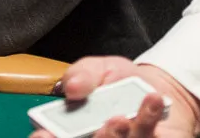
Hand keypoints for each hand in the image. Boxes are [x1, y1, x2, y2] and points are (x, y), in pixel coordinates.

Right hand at [30, 59, 199, 137]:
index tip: (45, 133)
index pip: (52, 137)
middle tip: (107, 121)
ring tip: (124, 114)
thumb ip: (81, 74)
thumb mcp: (97, 68)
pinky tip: (152, 101)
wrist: (155, 88)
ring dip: (120, 135)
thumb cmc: (119, 81)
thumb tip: (72, 87)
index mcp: (72, 128)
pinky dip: (148, 119)